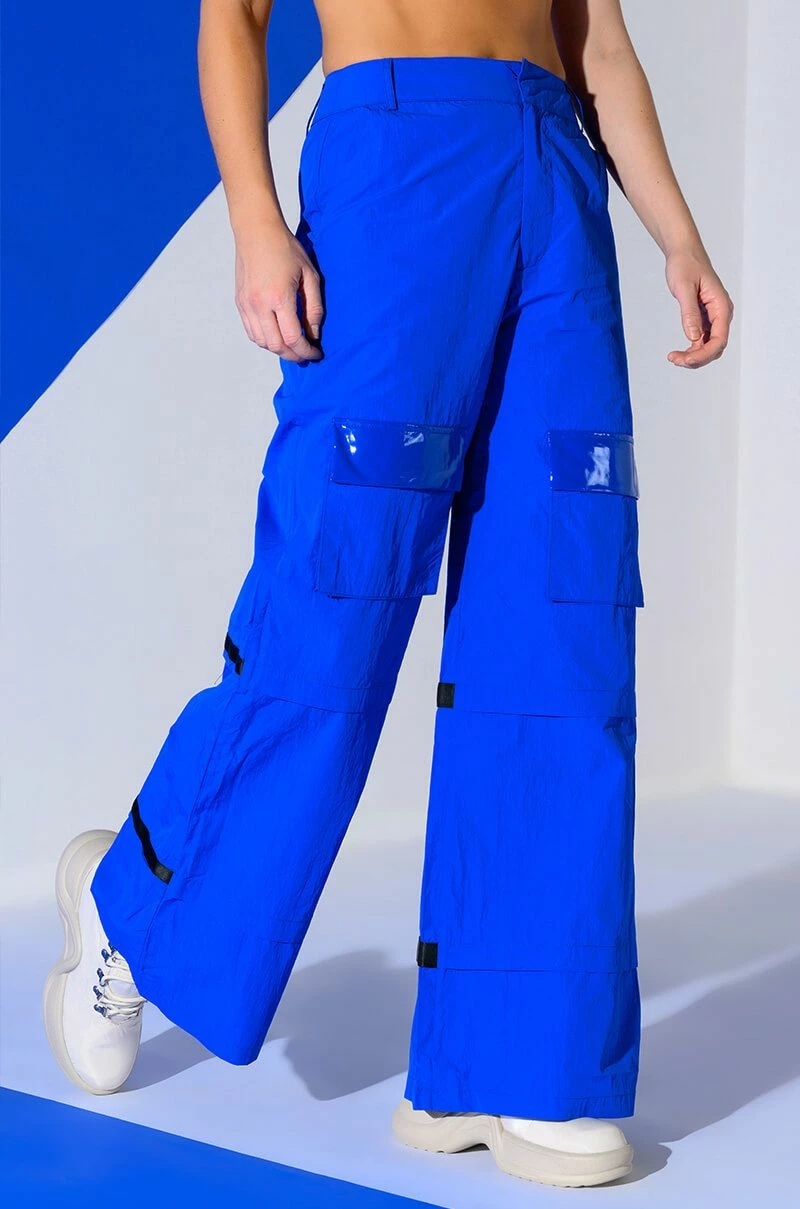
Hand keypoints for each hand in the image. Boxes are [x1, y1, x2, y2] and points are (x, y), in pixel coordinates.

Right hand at [234, 220, 323, 361]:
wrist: (256, 230)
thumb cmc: (286, 248)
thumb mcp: (310, 275)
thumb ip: (314, 307)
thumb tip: (314, 334)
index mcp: (279, 297)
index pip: (292, 338)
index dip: (306, 351)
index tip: (316, 354)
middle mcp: (259, 304)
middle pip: (275, 346)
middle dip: (293, 355)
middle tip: (306, 354)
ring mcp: (246, 304)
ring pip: (261, 342)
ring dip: (278, 349)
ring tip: (293, 346)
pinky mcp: (239, 302)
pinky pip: (251, 331)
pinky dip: (265, 340)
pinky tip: (277, 335)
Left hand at [665, 247, 732, 368]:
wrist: (683, 252)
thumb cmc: (685, 264)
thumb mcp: (684, 288)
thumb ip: (689, 313)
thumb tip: (693, 337)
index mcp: (721, 306)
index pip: (719, 340)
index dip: (704, 354)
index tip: (685, 360)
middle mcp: (721, 313)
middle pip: (716, 347)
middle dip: (697, 358)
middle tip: (674, 359)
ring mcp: (713, 317)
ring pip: (709, 346)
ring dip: (693, 356)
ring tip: (673, 357)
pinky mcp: (705, 318)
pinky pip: (702, 340)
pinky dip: (691, 349)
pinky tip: (677, 352)